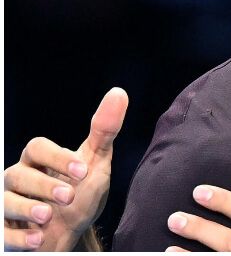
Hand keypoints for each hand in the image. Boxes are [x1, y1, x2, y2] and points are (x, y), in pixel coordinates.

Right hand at [4, 87, 128, 250]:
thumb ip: (104, 130)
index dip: (57, 157)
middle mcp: (18, 179)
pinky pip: (2, 232)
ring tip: (47, 216)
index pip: (37, 147)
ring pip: (4, 201)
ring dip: (26, 209)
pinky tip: (37, 238)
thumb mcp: (95, 162)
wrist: (73, 233)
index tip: (83, 171)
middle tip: (68, 196)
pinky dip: (18, 237)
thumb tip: (118, 93)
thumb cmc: (81, 192)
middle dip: (43, 185)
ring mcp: (9, 204)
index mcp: (39, 160)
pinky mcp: (5, 230)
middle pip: (18, 174)